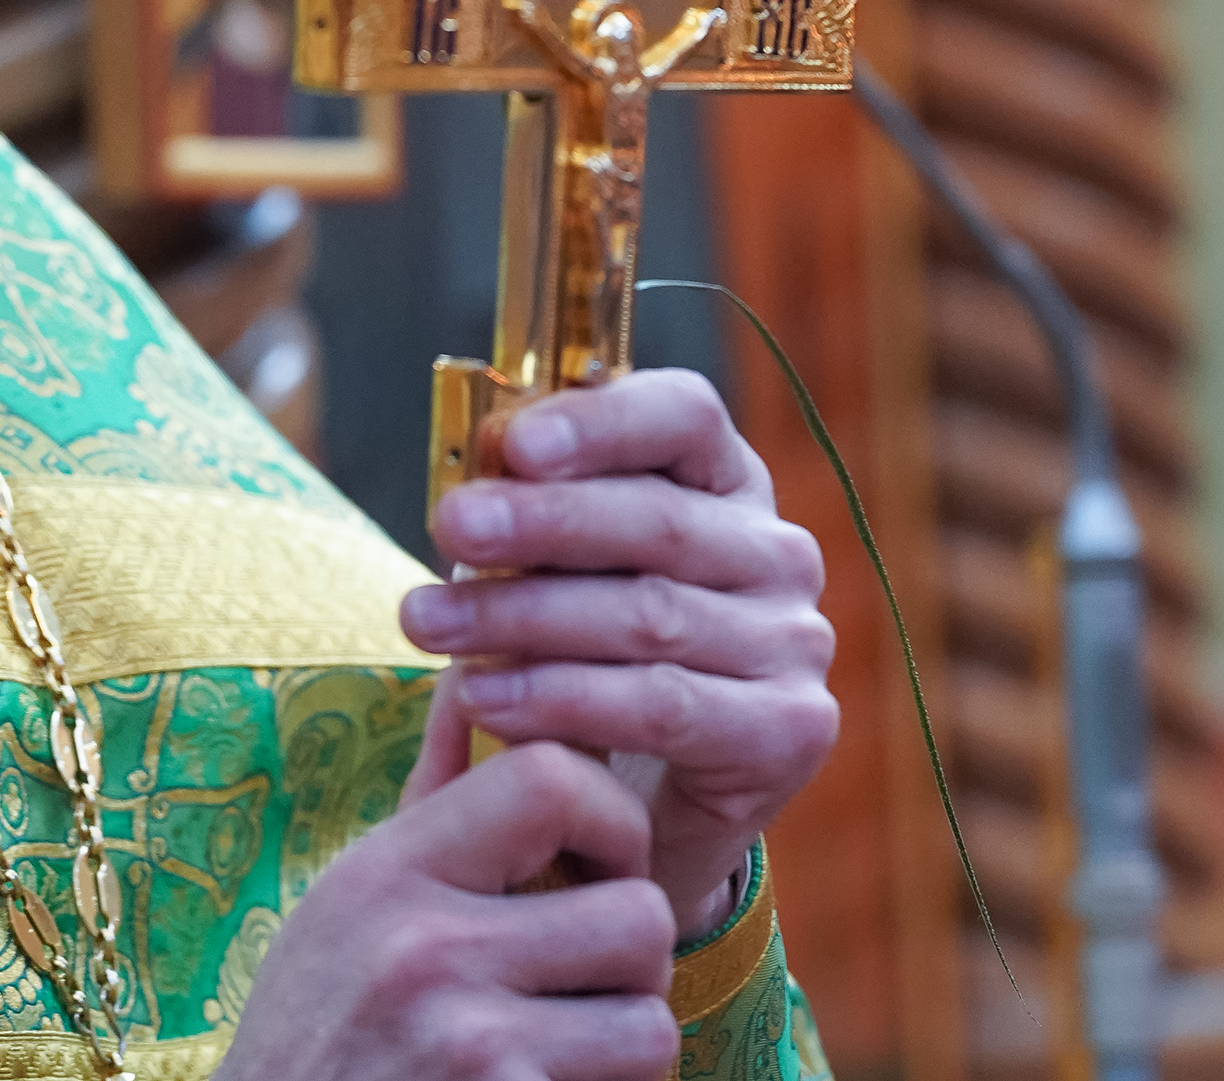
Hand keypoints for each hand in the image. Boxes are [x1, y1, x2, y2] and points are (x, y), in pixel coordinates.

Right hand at [220, 740, 681, 1079]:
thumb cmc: (317, 1028)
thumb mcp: (351, 900)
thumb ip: (431, 795)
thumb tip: (472, 678)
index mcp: (390, 873)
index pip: (553, 779)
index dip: (612, 819)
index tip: (598, 866)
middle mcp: (426, 950)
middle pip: (639, 914)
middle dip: (626, 960)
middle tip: (574, 985)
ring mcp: (467, 1046)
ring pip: (650, 1022)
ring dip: (619, 1047)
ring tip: (553, 1048)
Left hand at [398, 368, 838, 935]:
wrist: (642, 808)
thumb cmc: (585, 656)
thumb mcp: (560, 570)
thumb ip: (533, 515)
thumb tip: (471, 477)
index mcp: (726, 480)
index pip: (683, 416)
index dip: (600, 422)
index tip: (511, 443)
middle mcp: (776, 552)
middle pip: (658, 520)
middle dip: (540, 521)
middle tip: (449, 528)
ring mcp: (793, 641)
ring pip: (649, 616)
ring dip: (525, 618)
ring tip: (430, 624)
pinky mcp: (790, 728)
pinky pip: (664, 706)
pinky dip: (564, 701)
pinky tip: (485, 700)